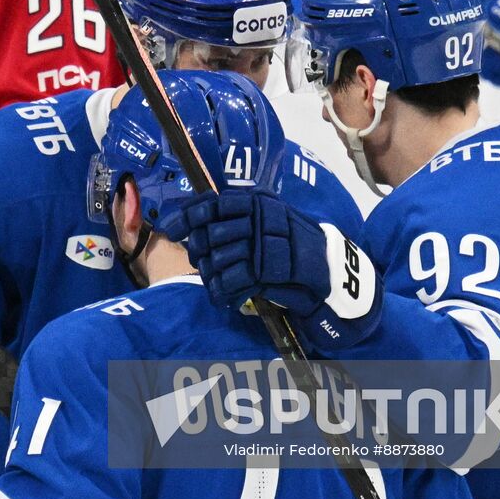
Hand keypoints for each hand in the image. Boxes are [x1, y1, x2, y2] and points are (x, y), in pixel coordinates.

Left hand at [169, 190, 380, 351]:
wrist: (328, 272)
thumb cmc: (290, 248)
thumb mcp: (263, 225)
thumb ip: (233, 219)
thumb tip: (191, 222)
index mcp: (258, 201)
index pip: (213, 203)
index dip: (187, 215)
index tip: (171, 229)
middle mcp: (261, 217)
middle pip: (211, 232)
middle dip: (199, 250)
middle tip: (199, 262)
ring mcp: (267, 242)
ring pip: (219, 257)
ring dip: (212, 274)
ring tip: (216, 282)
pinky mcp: (271, 269)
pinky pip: (234, 280)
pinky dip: (224, 291)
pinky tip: (224, 297)